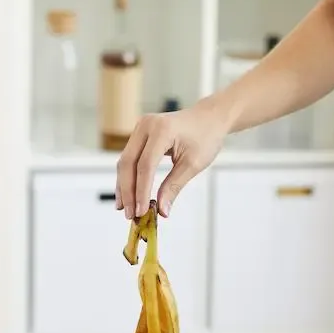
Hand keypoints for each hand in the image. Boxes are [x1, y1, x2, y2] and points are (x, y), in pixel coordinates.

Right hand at [115, 102, 228, 219]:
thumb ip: (174, 186)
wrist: (209, 118)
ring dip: (124, 187)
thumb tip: (162, 211)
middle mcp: (146, 126)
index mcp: (162, 130)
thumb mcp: (193, 164)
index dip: (141, 190)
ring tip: (125, 209)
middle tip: (129, 214)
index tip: (140, 211)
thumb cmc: (205, 137)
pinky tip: (128, 195)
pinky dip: (128, 177)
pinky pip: (130, 158)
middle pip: (128, 163)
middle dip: (127, 191)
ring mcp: (140, 128)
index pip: (145, 165)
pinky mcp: (139, 134)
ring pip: (125, 162)